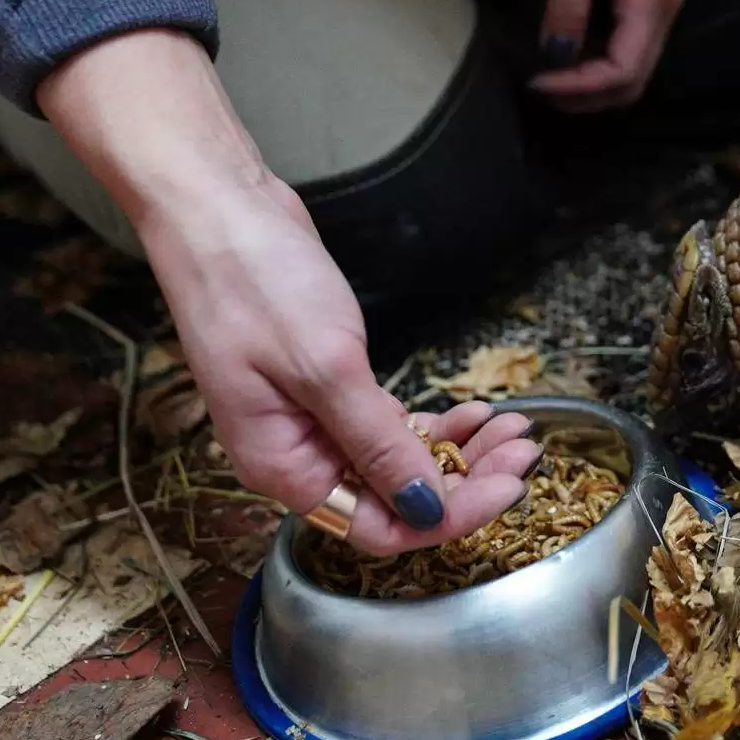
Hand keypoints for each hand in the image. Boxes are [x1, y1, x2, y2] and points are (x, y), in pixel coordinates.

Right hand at [137, 170, 539, 556]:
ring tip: (512, 427)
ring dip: (459, 452)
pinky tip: (473, 411)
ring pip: (399, 461)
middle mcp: (297, 456)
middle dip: (466, 483)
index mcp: (283, 468)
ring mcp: (312, 421)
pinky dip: (433, 423)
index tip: (507, 490)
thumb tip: (424, 509)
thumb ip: (376, 443)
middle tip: (523, 452)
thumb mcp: (324, 367)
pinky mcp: (328, 386)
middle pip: (395, 499)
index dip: (448, 517)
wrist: (217, 211)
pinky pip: (389, 425)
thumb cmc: (252, 283)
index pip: (378, 528)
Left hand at [528, 0, 683, 113]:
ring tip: (549, 77)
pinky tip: (568, 52)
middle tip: (539, 88)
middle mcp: (664, 3)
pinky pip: (630, 43)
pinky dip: (600, 60)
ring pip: (634, 65)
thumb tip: (556, 55)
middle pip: (634, 78)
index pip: (622, 68)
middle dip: (588, 96)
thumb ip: (567, 0)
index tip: (536, 80)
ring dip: (594, 82)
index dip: (579, 86)